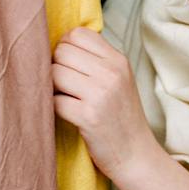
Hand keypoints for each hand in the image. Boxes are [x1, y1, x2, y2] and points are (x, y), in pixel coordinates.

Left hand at [51, 27, 158, 185]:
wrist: (136, 156)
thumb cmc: (121, 116)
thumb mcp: (118, 79)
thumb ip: (96, 59)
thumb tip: (59, 42)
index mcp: (118, 60)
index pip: (78, 33)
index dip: (65, 46)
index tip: (68, 64)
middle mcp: (111, 73)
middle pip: (62, 51)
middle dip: (56, 66)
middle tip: (64, 85)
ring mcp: (100, 94)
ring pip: (54, 73)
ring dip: (52, 87)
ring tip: (65, 98)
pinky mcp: (88, 117)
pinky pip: (54, 100)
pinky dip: (53, 107)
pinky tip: (66, 114)